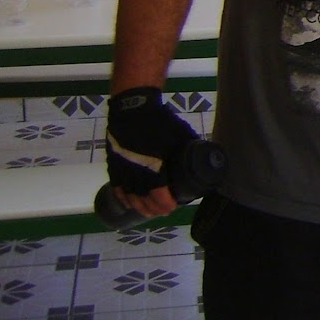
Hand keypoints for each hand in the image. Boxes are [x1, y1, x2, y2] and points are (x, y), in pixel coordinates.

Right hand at [106, 86, 196, 216]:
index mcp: (154, 162)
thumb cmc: (160, 121)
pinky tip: (128, 203)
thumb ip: (190, 147)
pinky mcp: (113, 164)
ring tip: (148, 212)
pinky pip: (116, 186)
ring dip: (138, 206)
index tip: (173, 207)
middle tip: (163, 212)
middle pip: (142, 197)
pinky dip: (122, 197)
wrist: (132, 107)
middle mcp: (135, 169)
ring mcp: (122, 167)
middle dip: (153, 208)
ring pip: (128, 194)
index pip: (158, 191)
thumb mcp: (180, 133)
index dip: (164, 202)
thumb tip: (207, 156)